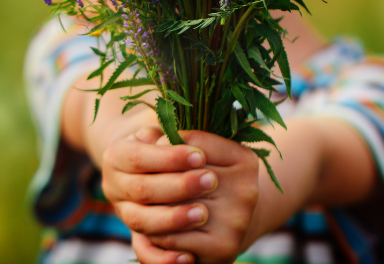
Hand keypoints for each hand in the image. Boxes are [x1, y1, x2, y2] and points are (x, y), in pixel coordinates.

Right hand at [100, 126, 218, 263]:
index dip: (170, 158)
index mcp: (116, 155)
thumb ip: (168, 133)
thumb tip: (185, 140)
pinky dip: (163, 258)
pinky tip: (188, 258)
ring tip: (203, 213)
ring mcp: (123, 212)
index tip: (200, 156)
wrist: (144, 163)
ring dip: (173, 219)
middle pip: (142, 190)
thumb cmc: (160, 140)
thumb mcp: (159, 129)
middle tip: (211, 181)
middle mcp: (113, 185)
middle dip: (178, 187)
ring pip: (141, 222)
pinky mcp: (135, 236)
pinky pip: (144, 252)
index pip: (139, 158)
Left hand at [148, 131, 260, 263]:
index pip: (194, 143)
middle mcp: (246, 189)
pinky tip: (150, 226)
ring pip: (174, 208)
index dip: (166, 143)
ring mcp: (237, 220)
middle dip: (154, 176)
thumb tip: (143, 135)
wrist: (229, 226)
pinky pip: (173, 237)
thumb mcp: (198, 156)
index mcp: (244, 159)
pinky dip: (155, 232)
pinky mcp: (223, 248)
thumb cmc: (207, 183)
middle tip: (137, 175)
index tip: (152, 145)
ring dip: (151, 206)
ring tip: (140, 201)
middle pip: (184, 177)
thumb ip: (173, 140)